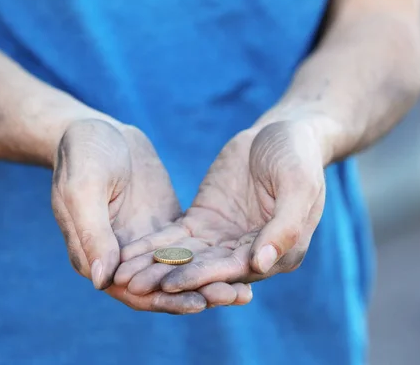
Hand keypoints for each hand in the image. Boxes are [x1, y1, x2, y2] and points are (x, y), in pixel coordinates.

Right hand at [51, 118, 251, 312]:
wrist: (94, 129)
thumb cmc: (82, 155)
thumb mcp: (83, 189)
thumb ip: (92, 233)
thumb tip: (103, 280)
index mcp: (95, 258)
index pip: (134, 292)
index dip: (167, 299)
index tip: (200, 303)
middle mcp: (121, 258)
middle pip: (164, 286)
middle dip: (200, 294)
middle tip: (238, 296)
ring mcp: (144, 243)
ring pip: (180, 270)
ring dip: (210, 280)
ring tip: (246, 289)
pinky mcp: (163, 226)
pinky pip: (189, 248)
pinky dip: (211, 257)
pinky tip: (240, 258)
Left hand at [117, 119, 326, 293]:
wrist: (282, 131)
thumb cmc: (298, 157)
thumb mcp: (298, 185)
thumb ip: (284, 226)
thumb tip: (261, 264)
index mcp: (278, 252)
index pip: (235, 271)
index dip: (202, 278)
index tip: (170, 284)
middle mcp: (248, 253)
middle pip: (205, 271)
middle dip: (169, 279)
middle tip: (133, 287)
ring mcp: (224, 238)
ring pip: (186, 258)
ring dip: (155, 268)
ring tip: (121, 275)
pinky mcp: (204, 221)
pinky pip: (176, 238)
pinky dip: (153, 246)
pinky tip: (127, 252)